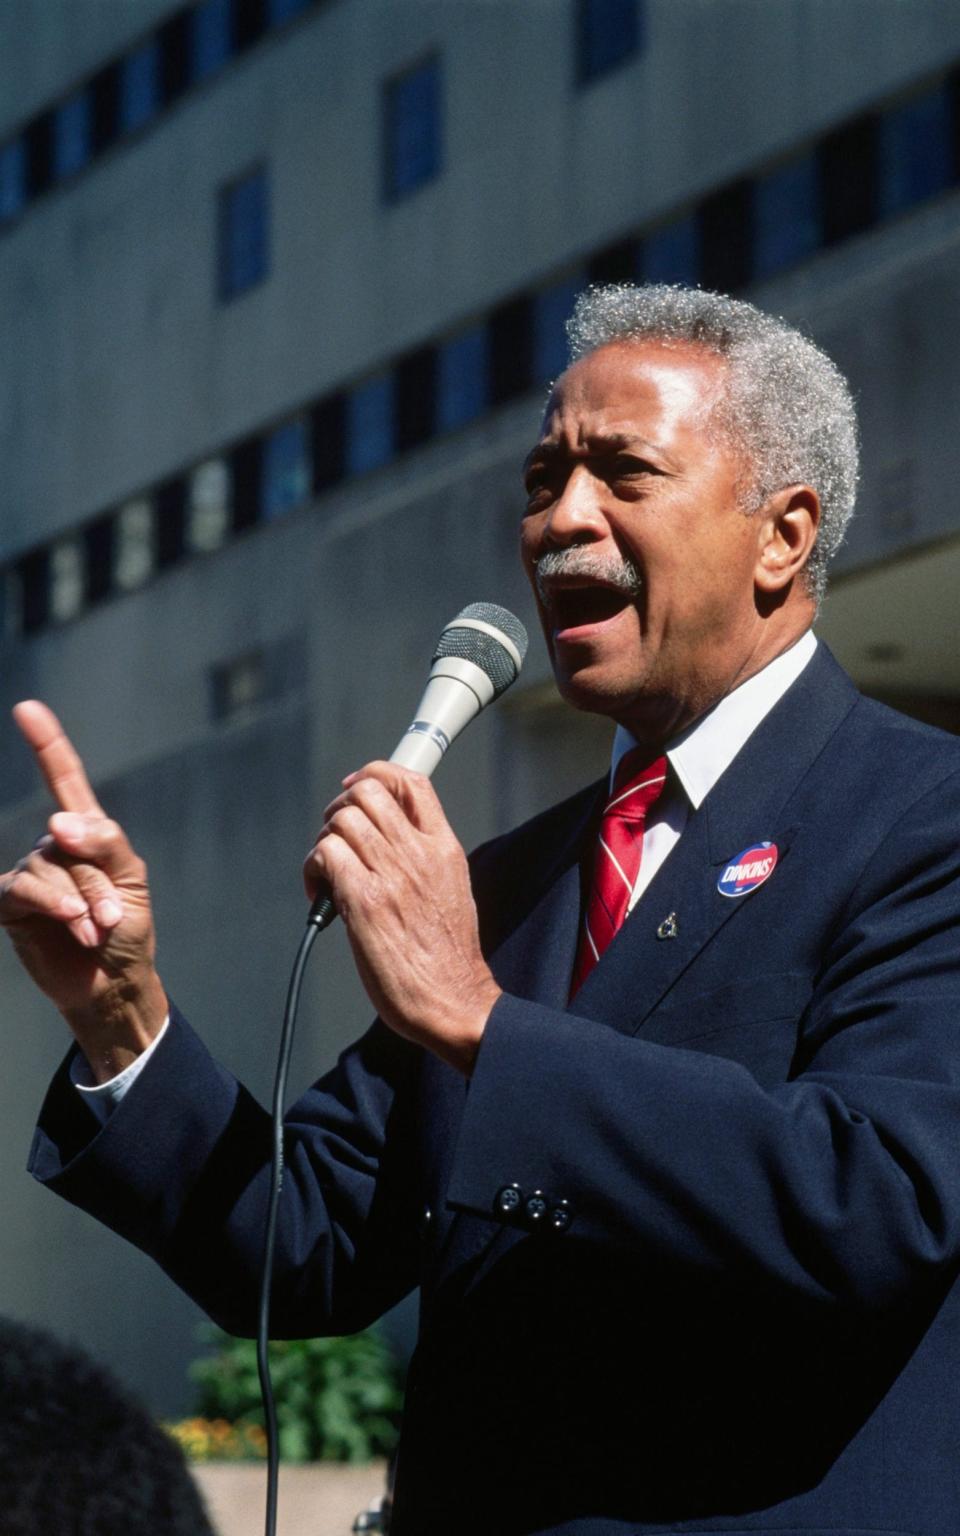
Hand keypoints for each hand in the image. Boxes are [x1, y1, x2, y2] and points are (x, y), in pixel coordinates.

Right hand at [0, 702, 166, 1080]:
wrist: (113, 982)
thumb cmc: (129, 930)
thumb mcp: (132, 883)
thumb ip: (104, 844)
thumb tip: (59, 821)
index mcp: (88, 833)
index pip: (64, 778)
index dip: (46, 743)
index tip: (27, 709)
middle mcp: (55, 846)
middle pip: (70, 842)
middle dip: (98, 885)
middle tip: (113, 920)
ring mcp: (33, 873)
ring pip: (50, 869)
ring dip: (80, 904)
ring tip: (96, 931)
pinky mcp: (11, 903)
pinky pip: (22, 889)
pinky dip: (49, 903)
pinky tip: (67, 920)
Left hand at [304, 763, 501, 1074]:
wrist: (455, 1001)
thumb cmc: (449, 958)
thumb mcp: (452, 890)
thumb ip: (426, 860)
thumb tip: (389, 843)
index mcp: (443, 849)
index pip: (411, 782)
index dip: (374, 773)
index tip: (354, 788)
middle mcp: (418, 854)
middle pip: (366, 791)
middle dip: (340, 807)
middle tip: (336, 839)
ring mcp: (391, 876)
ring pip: (342, 819)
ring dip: (324, 840)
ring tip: (328, 873)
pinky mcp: (365, 903)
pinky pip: (326, 855)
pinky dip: (313, 869)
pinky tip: (321, 895)